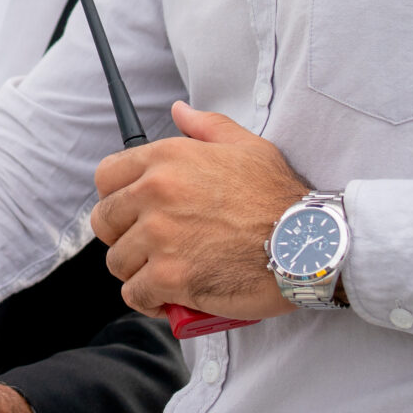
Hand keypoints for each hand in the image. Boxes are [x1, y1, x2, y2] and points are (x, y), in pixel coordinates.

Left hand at [90, 101, 310, 320]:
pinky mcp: (170, 277)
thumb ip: (206, 127)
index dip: (115, 198)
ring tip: (166, 272)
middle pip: (105, 222)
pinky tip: (167, 299)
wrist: (308, 243)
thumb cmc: (280, 198)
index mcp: (167, 159)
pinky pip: (135, 294)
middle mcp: (156, 194)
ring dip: (138, 271)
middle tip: (151, 247)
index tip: (131, 213)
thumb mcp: (247, 147)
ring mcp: (160, 236)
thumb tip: (179, 111)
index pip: (106, 176)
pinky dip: (149, 301)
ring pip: (118, 262)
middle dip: (123, 237)